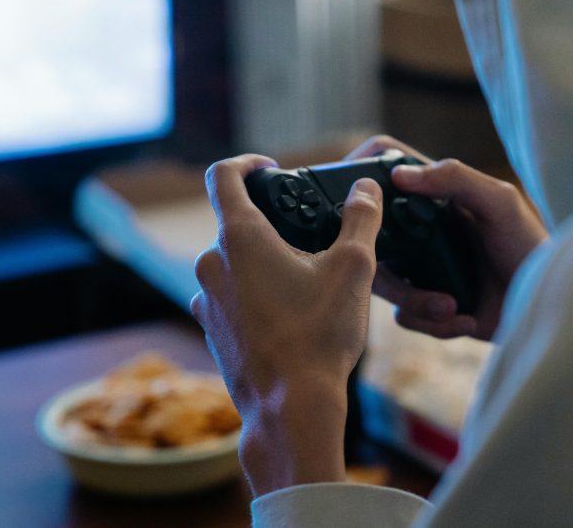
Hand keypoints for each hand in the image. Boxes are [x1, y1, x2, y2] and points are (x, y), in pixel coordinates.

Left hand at [191, 154, 383, 495]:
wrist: (292, 408)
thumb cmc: (319, 336)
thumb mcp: (354, 268)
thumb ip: (361, 219)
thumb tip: (366, 189)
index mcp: (240, 238)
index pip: (224, 176)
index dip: (247, 162)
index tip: (270, 168)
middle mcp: (212, 264)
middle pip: (239, 226)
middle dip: (275, 230)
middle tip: (314, 246)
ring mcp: (206, 301)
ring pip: (236, 266)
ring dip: (265, 267)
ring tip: (307, 289)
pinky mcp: (211, 331)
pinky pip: (232, 299)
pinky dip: (257, 298)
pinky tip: (291, 320)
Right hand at [345, 135, 547, 340]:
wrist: (548, 307)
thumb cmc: (530, 246)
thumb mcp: (499, 203)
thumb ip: (455, 178)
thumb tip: (399, 174)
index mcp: (436, 197)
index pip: (386, 170)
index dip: (362, 175)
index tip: (352, 196)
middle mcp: (423, 230)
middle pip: (371, 237)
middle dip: (387, 266)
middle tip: (411, 280)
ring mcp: (423, 267)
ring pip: (383, 282)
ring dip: (416, 300)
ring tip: (454, 307)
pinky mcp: (429, 305)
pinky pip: (404, 316)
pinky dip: (432, 322)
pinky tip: (466, 319)